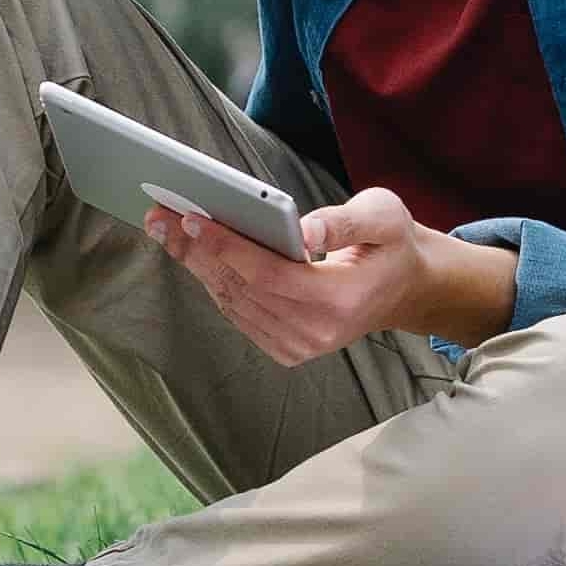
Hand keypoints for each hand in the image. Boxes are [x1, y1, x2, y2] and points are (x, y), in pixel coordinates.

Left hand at [151, 184, 506, 365]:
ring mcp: (300, 346)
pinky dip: (213, 282)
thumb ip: (344, 222)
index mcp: (340, 301)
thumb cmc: (392, 245)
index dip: (228, 247)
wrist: (404, 288)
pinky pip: (239, 314)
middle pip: (242, 289)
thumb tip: (304, 230)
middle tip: (161, 216)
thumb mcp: (384, 218)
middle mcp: (316, 332)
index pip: (269, 275)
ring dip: (197, 265)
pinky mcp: (288, 348)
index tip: (194, 217)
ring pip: (233, 303)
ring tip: (167, 229)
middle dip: (197, 250)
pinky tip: (194, 253)